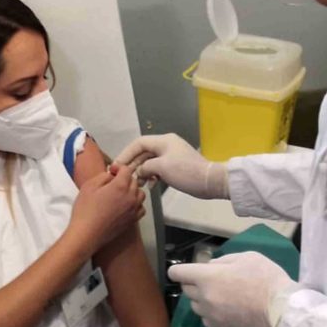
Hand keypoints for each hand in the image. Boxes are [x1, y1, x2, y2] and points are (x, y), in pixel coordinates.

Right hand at [66, 164, 145, 254]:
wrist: (86, 234)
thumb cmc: (85, 210)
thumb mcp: (89, 186)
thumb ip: (103, 176)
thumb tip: (111, 175)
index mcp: (120, 186)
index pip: (127, 170)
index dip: (118, 167)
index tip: (111, 170)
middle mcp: (131, 197)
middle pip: (134, 181)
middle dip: (124, 178)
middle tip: (112, 181)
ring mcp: (133, 209)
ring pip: (140, 194)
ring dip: (132, 190)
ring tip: (121, 193)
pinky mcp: (133, 220)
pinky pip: (141, 208)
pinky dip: (136, 204)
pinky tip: (126, 205)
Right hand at [113, 133, 227, 199]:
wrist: (209, 181)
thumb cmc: (185, 172)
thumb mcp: (161, 167)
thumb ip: (145, 167)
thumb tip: (139, 172)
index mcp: (163, 141)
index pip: (138, 143)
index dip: (126, 153)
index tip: (117, 166)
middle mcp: (167, 145)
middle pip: (144, 153)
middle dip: (134, 165)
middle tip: (124, 177)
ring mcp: (172, 156)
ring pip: (151, 162)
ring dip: (143, 172)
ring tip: (138, 183)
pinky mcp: (176, 167)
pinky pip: (159, 168)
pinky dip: (153, 176)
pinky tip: (150, 185)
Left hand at [168, 252, 299, 326]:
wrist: (282, 308)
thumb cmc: (265, 277)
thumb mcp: (247, 257)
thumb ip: (224, 260)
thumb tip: (211, 266)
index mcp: (207, 277)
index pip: (178, 273)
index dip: (178, 270)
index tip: (182, 270)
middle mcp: (204, 297)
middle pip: (186, 289)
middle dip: (193, 282)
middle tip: (210, 278)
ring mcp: (211, 314)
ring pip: (195, 305)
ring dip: (201, 298)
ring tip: (219, 294)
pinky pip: (206, 319)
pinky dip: (210, 313)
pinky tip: (224, 308)